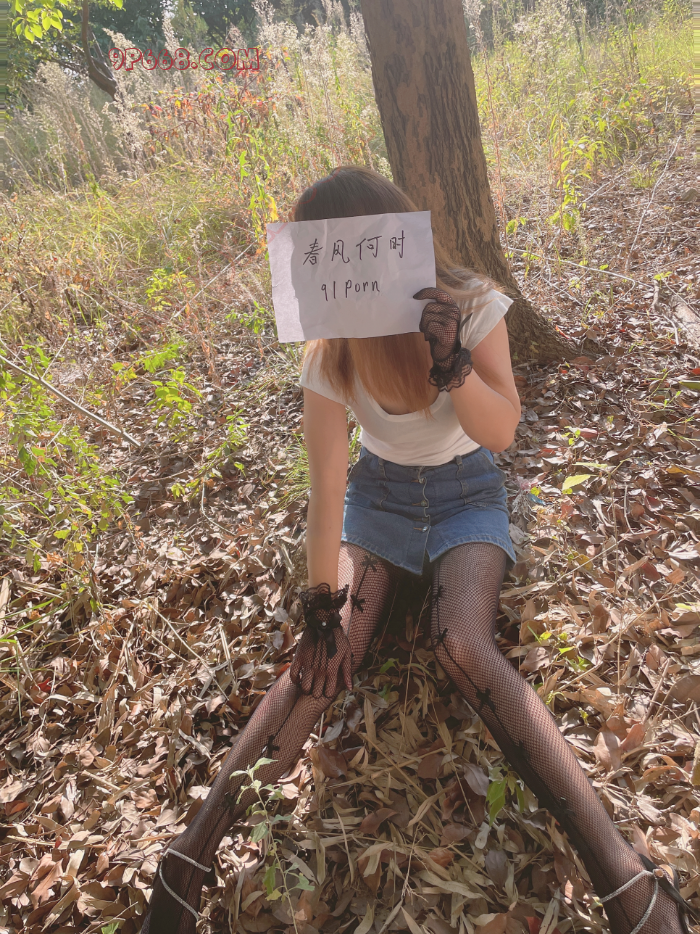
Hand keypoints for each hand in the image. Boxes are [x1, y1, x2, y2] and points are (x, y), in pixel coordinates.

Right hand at [289, 583, 351, 698]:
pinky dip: (295, 680)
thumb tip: (349, 688)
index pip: (328, 692)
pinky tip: (300, 678)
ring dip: (306, 688)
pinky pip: (293, 676)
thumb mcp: (347, 655)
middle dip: (317, 692)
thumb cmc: (339, 639)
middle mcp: (320, 671)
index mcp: (332, 671)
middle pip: (315, 693)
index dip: (328, 692)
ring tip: (309, 684)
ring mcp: (308, 665)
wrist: (324, 623)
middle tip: (317, 687)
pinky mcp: (299, 658)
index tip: (327, 688)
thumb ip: (347, 673)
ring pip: (304, 688)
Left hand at [414, 287, 472, 391]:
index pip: (439, 293)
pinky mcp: (447, 331)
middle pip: (429, 307)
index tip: (415, 296)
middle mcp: (454, 311)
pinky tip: (433, 337)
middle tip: (427, 327)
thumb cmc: (439, 334)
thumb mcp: (438, 318)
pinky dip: (428, 333)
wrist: (445, 354)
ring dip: (425, 326)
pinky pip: (429, 326)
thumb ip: (433, 308)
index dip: (426, 292)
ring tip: (431, 333)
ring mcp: (452, 321)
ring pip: (427, 317)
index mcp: (452, 306)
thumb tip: (417, 298)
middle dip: (423, 317)